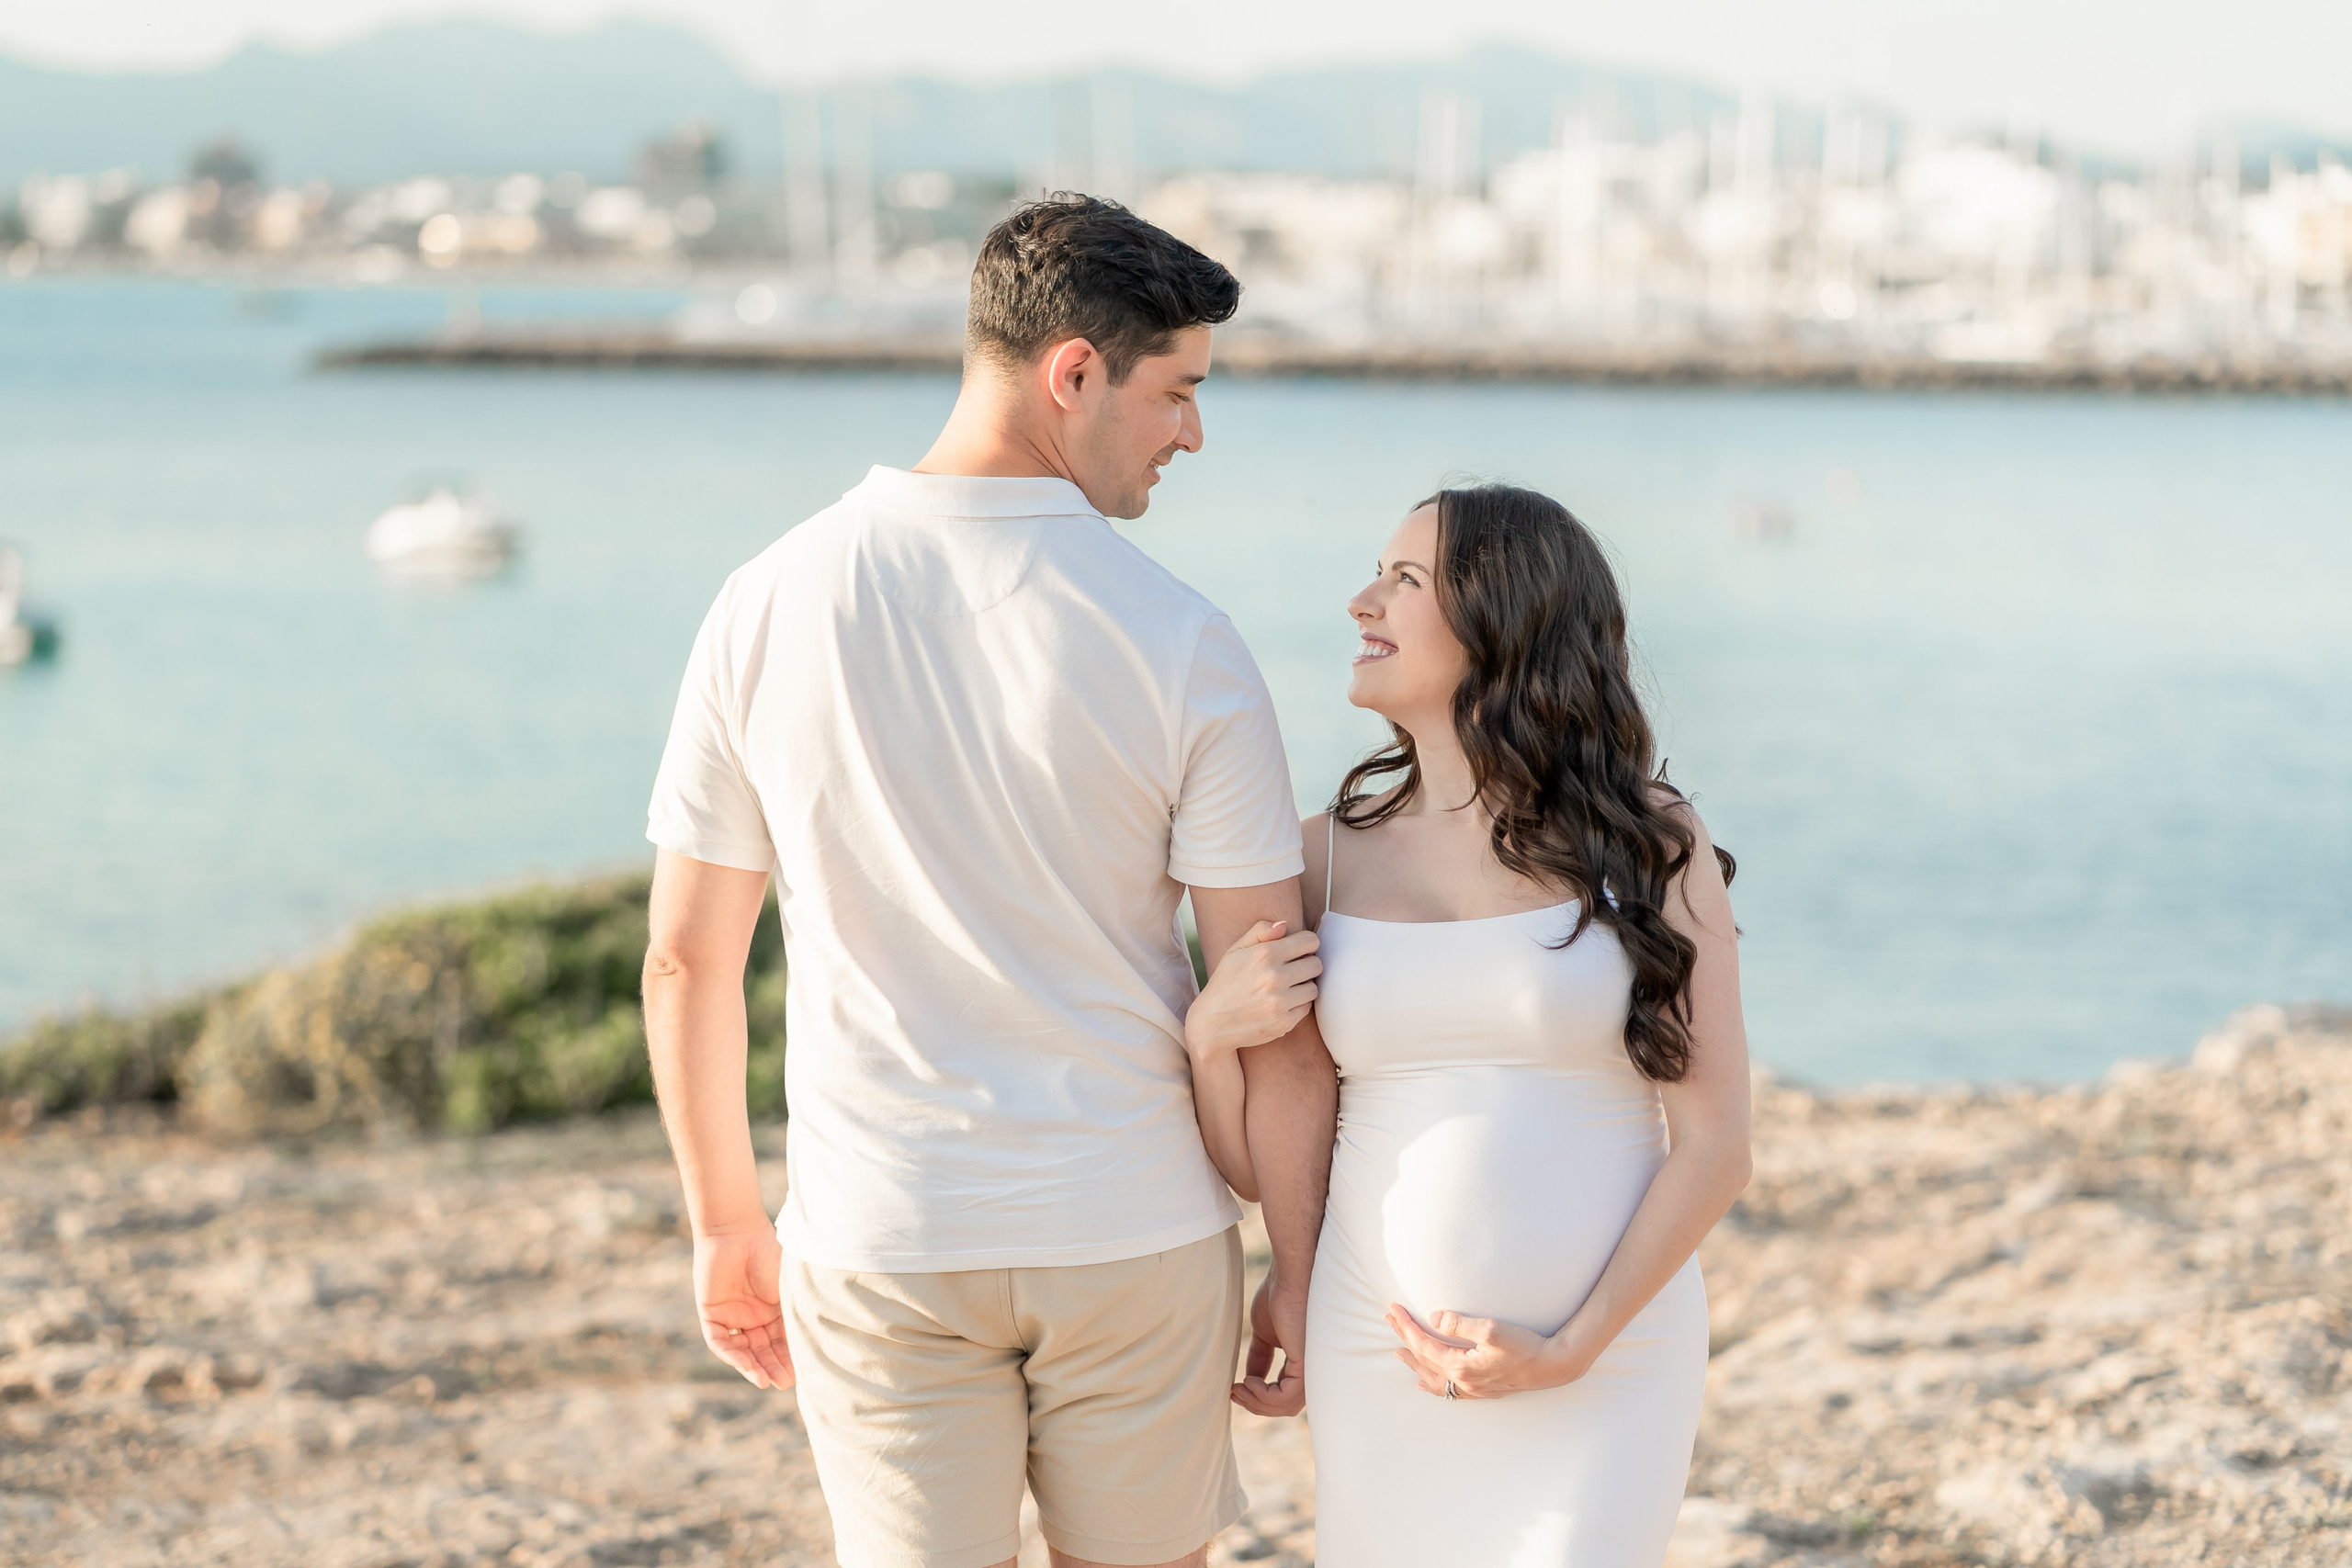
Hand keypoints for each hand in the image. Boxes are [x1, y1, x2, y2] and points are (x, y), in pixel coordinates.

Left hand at [693, 1224, 793, 1389]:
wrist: (737, 1231)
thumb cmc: (769, 1252)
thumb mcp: (789, 1287)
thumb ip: (797, 1310)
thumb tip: (818, 1340)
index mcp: (774, 1307)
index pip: (783, 1340)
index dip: (791, 1357)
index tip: (803, 1372)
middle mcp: (753, 1315)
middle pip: (763, 1349)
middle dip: (774, 1367)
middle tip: (785, 1383)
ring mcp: (733, 1315)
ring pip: (742, 1350)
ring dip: (754, 1367)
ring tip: (766, 1382)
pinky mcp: (712, 1312)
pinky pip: (720, 1341)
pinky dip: (732, 1355)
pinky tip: (746, 1366)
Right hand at [1187, 921, 1320, 1058]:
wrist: (1212, 1023)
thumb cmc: (1226, 982)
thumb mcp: (1235, 951)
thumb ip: (1260, 931)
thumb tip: (1285, 925)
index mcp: (1264, 954)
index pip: (1310, 941)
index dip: (1307, 944)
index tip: (1300, 950)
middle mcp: (1274, 977)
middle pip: (1316, 964)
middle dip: (1307, 965)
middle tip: (1293, 970)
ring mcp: (1280, 1002)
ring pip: (1313, 988)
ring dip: (1303, 987)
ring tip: (1286, 988)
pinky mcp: (1284, 1023)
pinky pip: (1306, 1008)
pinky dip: (1297, 1005)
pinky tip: (1281, 1004)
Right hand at [1232, 1271, 1308, 1416]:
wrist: (1288, 1277)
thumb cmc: (1278, 1297)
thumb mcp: (1265, 1335)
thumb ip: (1260, 1358)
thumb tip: (1249, 1380)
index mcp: (1302, 1362)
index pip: (1284, 1394)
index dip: (1259, 1397)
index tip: (1235, 1389)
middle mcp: (1312, 1370)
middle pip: (1284, 1406)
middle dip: (1255, 1404)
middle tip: (1233, 1393)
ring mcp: (1312, 1370)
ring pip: (1284, 1406)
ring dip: (1256, 1402)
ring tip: (1238, 1388)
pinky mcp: (1306, 1366)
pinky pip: (1284, 1397)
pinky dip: (1263, 1395)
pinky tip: (1248, 1381)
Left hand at [1385, 1304, 1598, 1399]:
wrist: (1552, 1365)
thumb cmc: (1525, 1345)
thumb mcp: (1492, 1329)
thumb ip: (1459, 1324)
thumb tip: (1433, 1318)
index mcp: (1460, 1366)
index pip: (1423, 1343)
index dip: (1405, 1325)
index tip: (1393, 1308)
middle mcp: (1462, 1381)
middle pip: (1422, 1359)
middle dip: (1403, 1338)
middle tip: (1388, 1319)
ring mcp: (1471, 1389)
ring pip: (1431, 1378)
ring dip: (1413, 1362)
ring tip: (1396, 1352)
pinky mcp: (1481, 1389)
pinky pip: (1447, 1390)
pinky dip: (1431, 1384)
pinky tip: (1424, 1384)